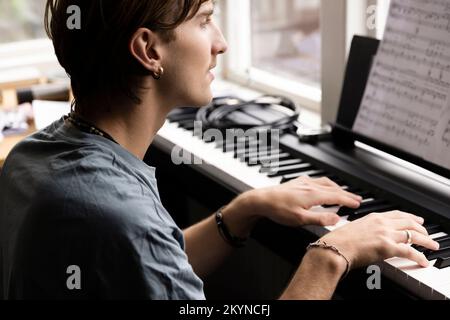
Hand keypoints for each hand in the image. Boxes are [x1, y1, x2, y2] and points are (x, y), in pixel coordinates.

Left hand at [248, 176, 361, 226]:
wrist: (260, 200)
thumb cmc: (278, 209)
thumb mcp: (300, 219)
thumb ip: (320, 219)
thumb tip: (337, 219)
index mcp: (313, 194)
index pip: (337, 197)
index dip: (349, 200)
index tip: (358, 204)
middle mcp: (310, 185)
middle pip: (334, 188)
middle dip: (346, 194)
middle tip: (357, 199)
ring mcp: (303, 182)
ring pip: (325, 183)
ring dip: (337, 188)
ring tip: (343, 194)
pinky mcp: (297, 182)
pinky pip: (317, 181)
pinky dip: (326, 185)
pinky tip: (323, 187)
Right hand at [319, 211, 439, 267]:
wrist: (334, 249)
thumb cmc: (338, 242)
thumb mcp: (354, 229)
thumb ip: (366, 230)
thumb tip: (370, 237)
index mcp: (373, 217)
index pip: (397, 214)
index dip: (410, 217)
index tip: (416, 220)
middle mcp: (381, 223)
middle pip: (409, 222)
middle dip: (421, 228)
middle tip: (426, 234)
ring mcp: (385, 234)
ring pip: (413, 235)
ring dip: (426, 241)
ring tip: (432, 246)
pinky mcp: (388, 247)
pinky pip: (410, 252)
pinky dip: (419, 256)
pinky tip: (423, 261)